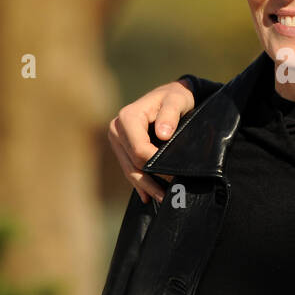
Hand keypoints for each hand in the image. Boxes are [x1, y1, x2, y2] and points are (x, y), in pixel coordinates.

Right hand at [108, 79, 196, 203]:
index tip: (175, 174)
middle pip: (132, 163)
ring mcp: (117, 140)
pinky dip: (140, 183)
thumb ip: (171, 114)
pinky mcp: (121, 148)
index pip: (139, 150)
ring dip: (146, 186)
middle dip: (151, 180)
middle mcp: (116, 129)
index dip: (155, 165)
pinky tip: (148, 196)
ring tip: (163, 199)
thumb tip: (163, 134)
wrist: (171, 95)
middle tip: (172, 194)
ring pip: (129, 169)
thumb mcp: (178, 100)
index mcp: (128, 117)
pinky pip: (129, 168)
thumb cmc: (176, 97)